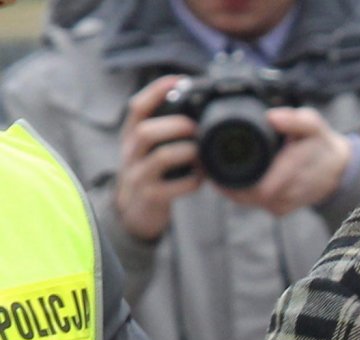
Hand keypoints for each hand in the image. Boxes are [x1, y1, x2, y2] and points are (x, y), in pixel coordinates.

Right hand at [115, 75, 202, 239]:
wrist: (135, 210)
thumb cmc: (151, 171)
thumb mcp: (148, 146)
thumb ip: (164, 127)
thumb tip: (191, 99)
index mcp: (131, 135)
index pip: (136, 107)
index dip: (157, 91)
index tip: (180, 80)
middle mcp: (130, 153)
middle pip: (144, 131)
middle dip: (174, 125)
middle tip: (196, 126)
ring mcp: (139, 176)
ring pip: (161, 158)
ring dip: (187, 151)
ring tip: (201, 152)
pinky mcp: (151, 197)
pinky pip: (173, 187)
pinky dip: (192, 180)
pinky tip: (201, 177)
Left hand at [217, 107, 351, 214]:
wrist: (338, 170)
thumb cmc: (321, 143)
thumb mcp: (313, 124)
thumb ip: (294, 120)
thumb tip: (271, 117)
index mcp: (294, 168)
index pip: (260, 186)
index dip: (232, 180)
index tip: (213, 166)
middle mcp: (289, 191)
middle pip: (248, 194)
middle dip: (229, 182)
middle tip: (210, 165)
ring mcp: (285, 203)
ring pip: (249, 201)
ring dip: (234, 188)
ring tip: (220, 171)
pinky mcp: (281, 210)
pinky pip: (255, 204)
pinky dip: (244, 194)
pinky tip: (238, 180)